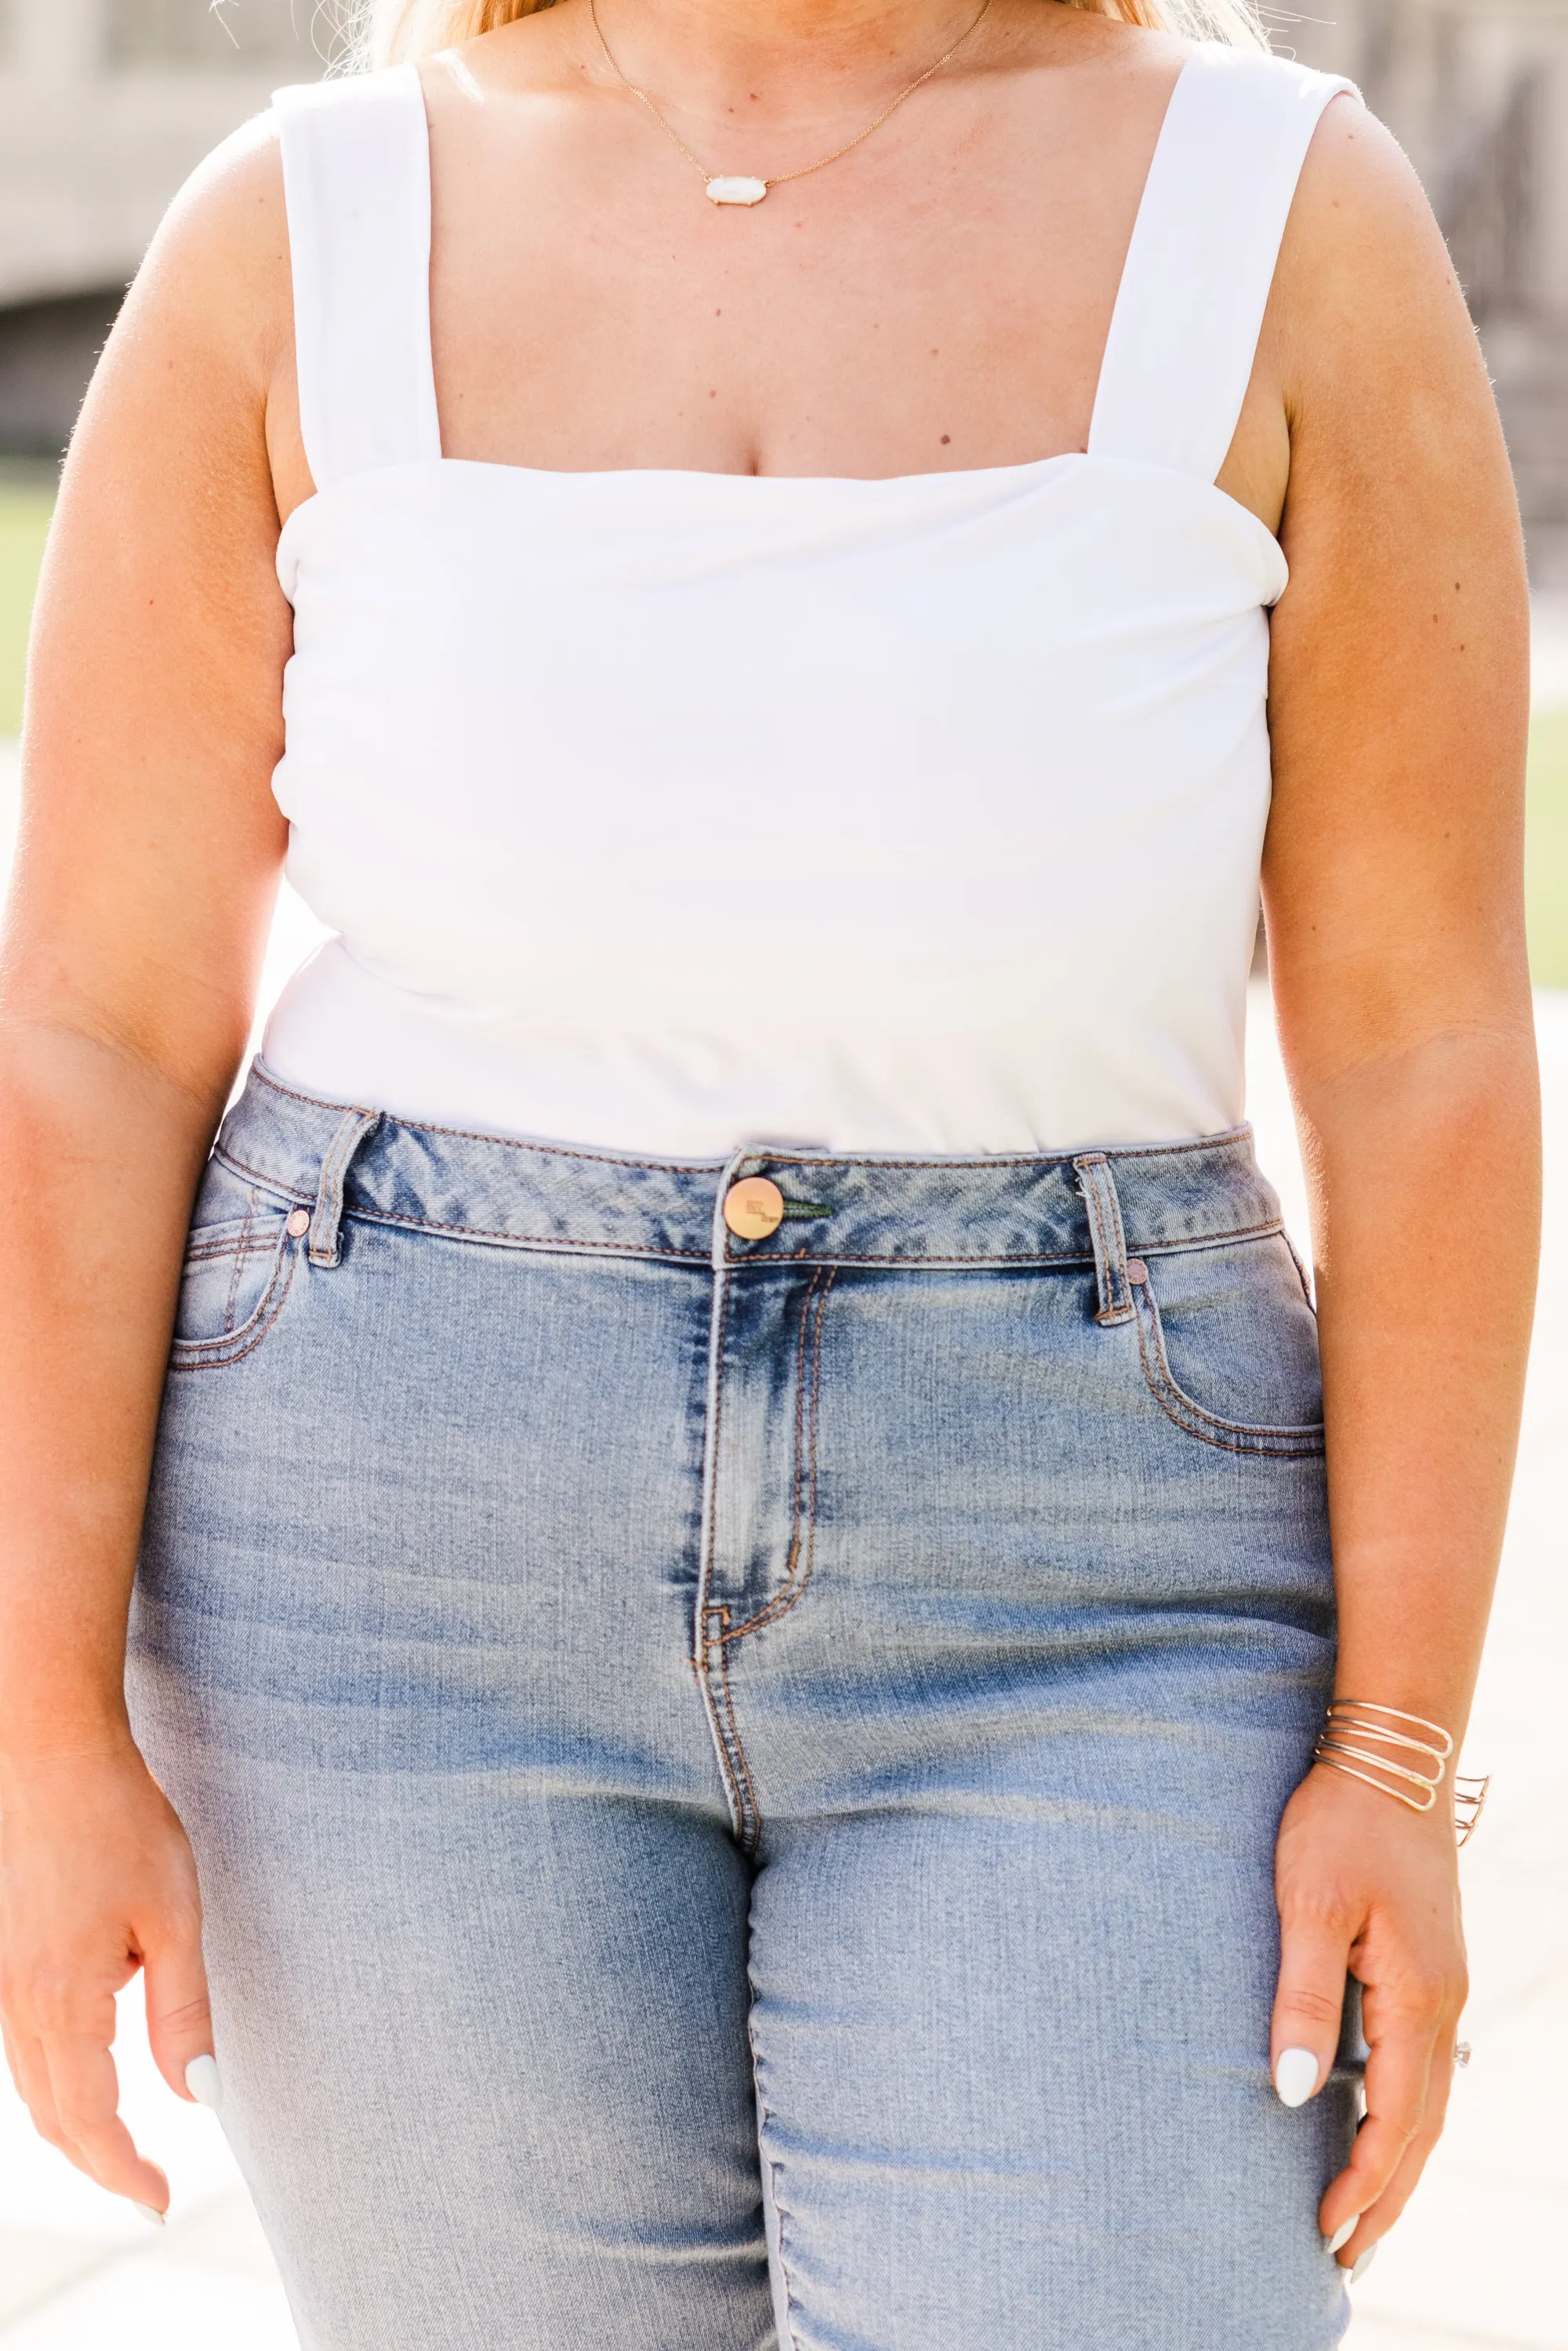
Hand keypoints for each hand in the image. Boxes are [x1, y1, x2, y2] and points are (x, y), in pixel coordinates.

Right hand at [0, 1737, 215, 2216]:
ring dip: (73, 2122)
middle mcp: (19, 2002)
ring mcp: (2, 1979)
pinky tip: (91, 2062)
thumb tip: (198, 2098)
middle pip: (52, 2116)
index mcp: (64, 2001)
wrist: (49, 1755)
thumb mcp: (173, 1915)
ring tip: (122, 2147)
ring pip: (31, 2083)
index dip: (123, 2173)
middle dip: (97, 2162)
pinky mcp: (3, 1955)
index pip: (90, 2122)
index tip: (159, 2205)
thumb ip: (183, 2011)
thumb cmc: (120, 1822)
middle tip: (146, 2192)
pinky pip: (24, 2041)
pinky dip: (56, 2074)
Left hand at [1272, 1758, 1467, 2267]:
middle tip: (1347, 2257)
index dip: (1363, 2182)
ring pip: (1431, 2099)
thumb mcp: (1309, 1903)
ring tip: (1363, 2214)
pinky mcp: (1429, 1966)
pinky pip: (1425, 2064)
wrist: (1391, 1755)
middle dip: (1388, 2195)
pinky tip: (1377, 2126)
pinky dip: (1405, 2113)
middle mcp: (1443, 2001)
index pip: (1396, 2120)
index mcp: (1417, 1996)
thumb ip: (1303, 1997)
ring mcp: (1443, 1984)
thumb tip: (1297, 2094)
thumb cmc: (1341, 1822)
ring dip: (1400, 2161)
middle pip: (1423, 2127)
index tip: (1327, 2233)